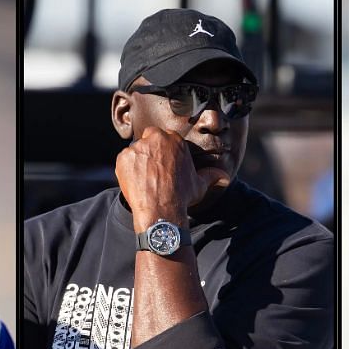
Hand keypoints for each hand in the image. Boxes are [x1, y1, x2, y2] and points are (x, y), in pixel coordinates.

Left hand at [114, 126, 229, 224]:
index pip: (166, 138)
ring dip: (139, 160)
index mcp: (174, 140)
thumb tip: (225, 177)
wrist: (161, 210)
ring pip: (136, 150)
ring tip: (145, 179)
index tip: (165, 165)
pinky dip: (127, 169)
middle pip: (149, 139)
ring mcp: (137, 147)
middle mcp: (155, 139)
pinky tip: (136, 183)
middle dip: (151, 150)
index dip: (165, 151)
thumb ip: (211, 175)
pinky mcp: (123, 158)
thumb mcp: (199, 185)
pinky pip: (124, 160)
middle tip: (153, 170)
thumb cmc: (182, 196)